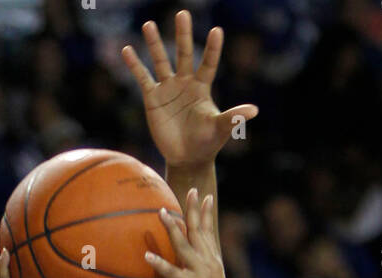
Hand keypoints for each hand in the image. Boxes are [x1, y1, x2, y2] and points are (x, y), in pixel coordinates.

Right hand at [122, 11, 257, 169]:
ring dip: (155, 44)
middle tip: (182, 14)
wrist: (187, 158)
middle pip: (184, 54)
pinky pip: (143, 78)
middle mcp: (185, 83)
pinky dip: (134, 65)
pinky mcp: (153, 98)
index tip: (217, 31)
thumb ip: (234, 117)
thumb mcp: (221, 129)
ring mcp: (168, 89)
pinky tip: (127, 50)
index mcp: (202, 87)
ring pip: (160, 61)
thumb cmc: (207, 142)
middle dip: (183, 35)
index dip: (212, 49)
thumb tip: (254, 111)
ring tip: (149, 24)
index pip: (208, 63)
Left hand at [146, 188, 233, 277]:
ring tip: (162, 212)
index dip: (206, 214)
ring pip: (184, 244)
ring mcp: (200, 272)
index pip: (209, 232)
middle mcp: (208, 262)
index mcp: (213, 262)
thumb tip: (186, 273)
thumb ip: (198, 277)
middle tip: (190, 189)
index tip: (204, 196)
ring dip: (173, 227)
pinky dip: (160, 263)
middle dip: (193, 209)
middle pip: (199, 230)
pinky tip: (147, 255)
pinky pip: (172, 272)